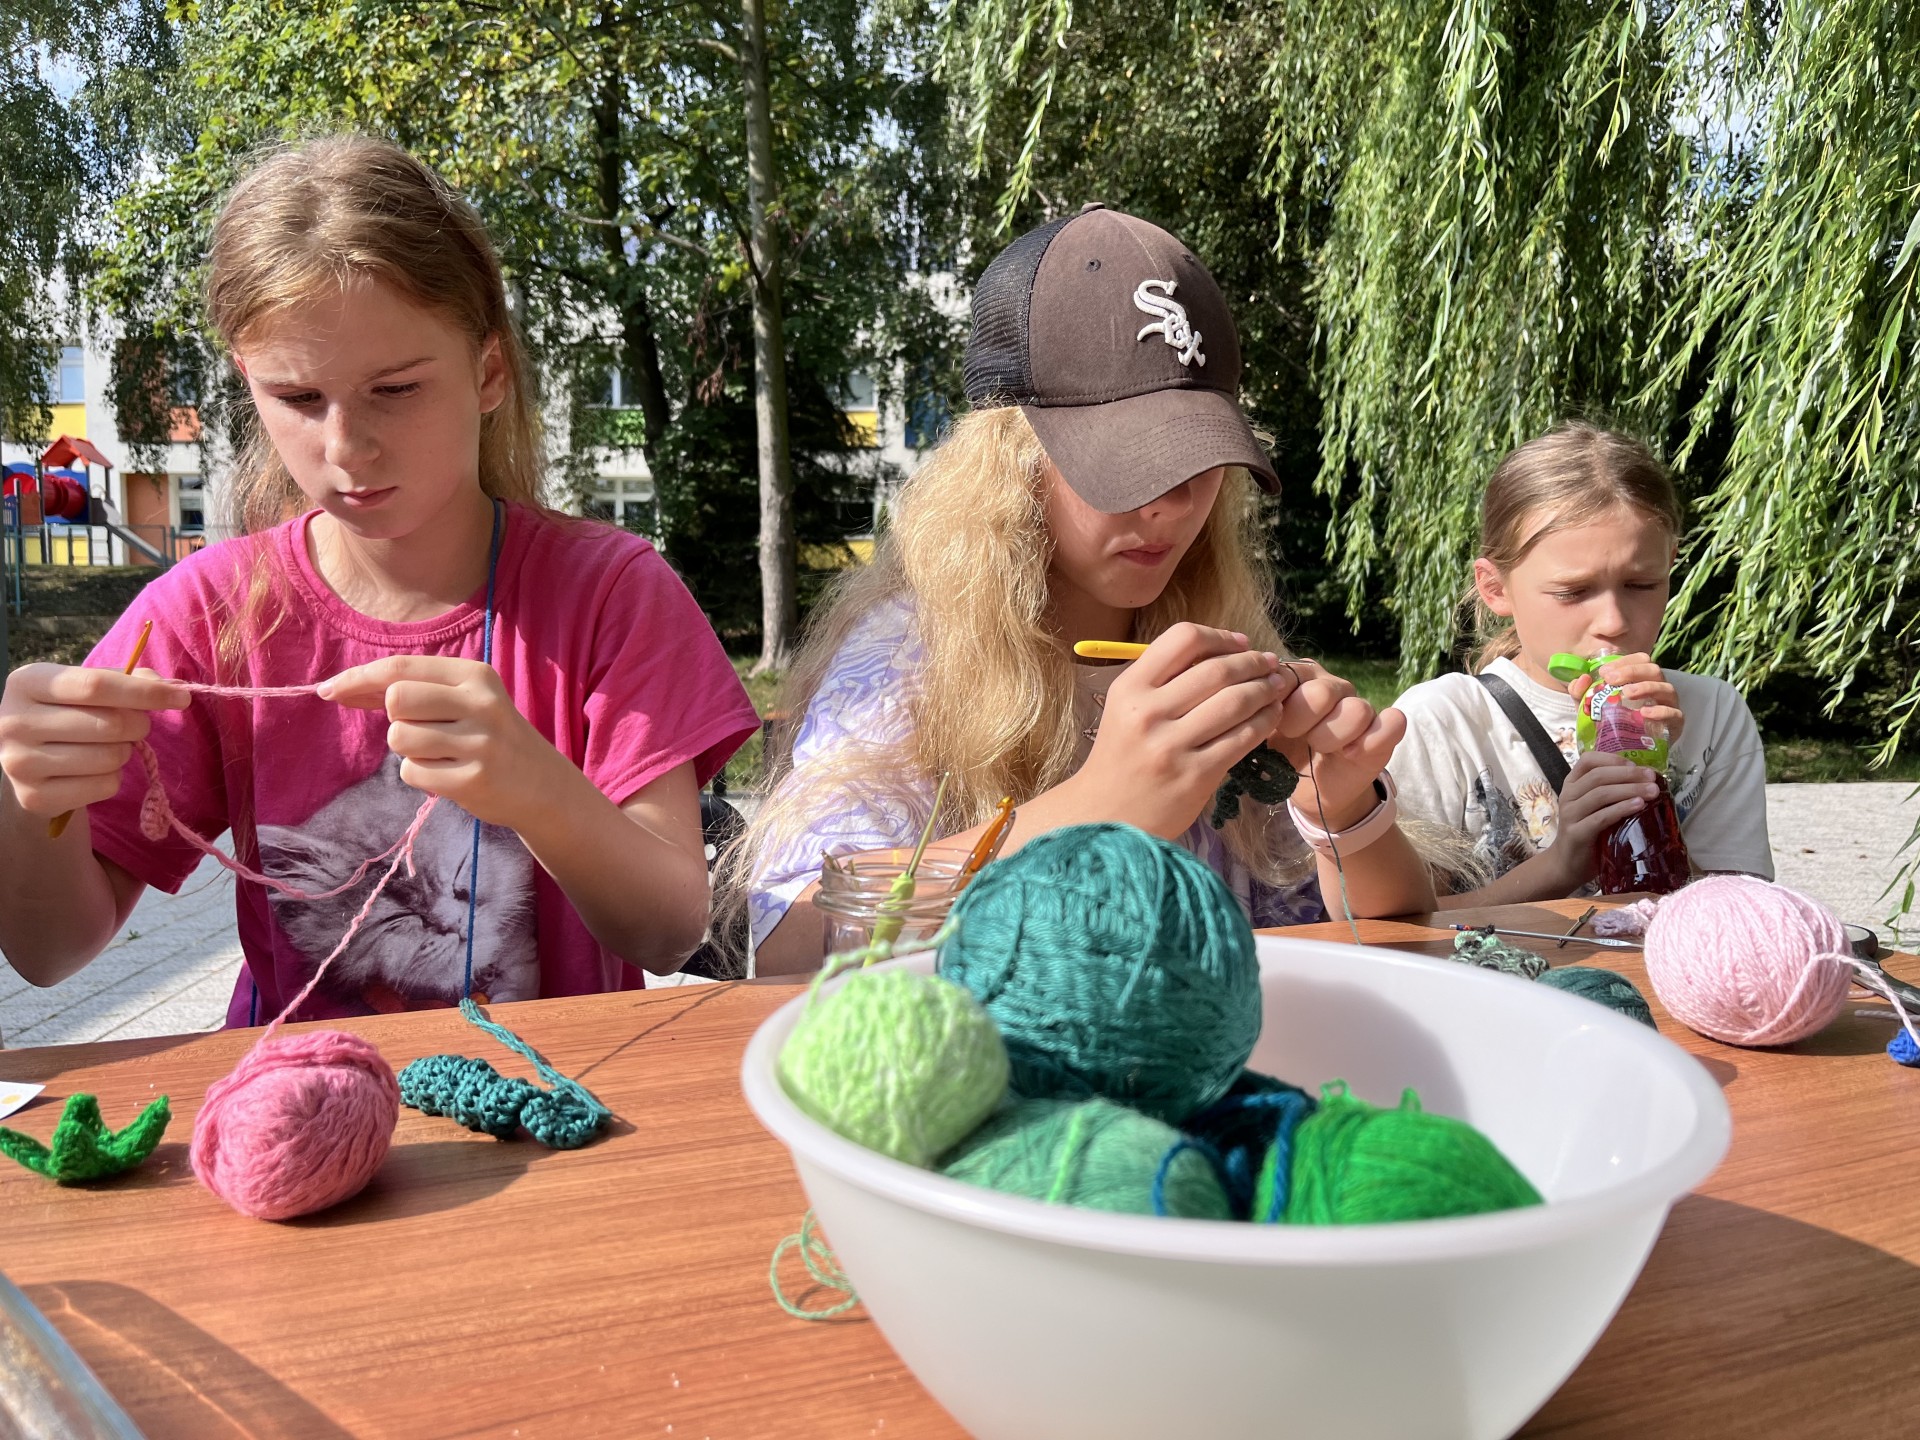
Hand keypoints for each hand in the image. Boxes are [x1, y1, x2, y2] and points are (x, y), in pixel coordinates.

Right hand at [0, 665, 188, 818]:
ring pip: (110, 758)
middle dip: (139, 725)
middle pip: (110, 724)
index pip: (97, 685)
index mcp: (26, 682)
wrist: (28, 757)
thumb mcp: (86, 687)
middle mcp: (13, 721)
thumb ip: (129, 680)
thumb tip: (172, 687)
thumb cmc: (67, 712)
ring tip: (108, 746)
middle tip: (136, 726)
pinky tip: (93, 770)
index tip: (181, 697)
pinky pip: (104, 786)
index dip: (146, 692)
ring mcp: (19, 763)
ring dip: (125, 752)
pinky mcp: (33, 797)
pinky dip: (113, 778)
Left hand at [319, 656, 557, 829]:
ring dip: (409, 751)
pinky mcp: (474, 779)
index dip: (358, 678)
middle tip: (424, 731)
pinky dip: (420, 776)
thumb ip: (413, 690)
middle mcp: (481, 703)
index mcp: (475, 675)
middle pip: (397, 701)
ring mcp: (480, 742)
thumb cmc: (490, 737)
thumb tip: (341, 689)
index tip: (328, 691)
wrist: (542, 784)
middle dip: (396, 719)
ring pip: (400, 739)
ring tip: (442, 755)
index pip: (401, 668)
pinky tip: (450, 775)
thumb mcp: (465, 700)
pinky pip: (412, 772)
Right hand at [1067, 623, 1291, 837]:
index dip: (1220, 637)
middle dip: (1252, 662)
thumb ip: (1165, 679)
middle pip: (1216, 669)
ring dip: (1265, 689)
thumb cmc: (1123, 756)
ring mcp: (1172, 746)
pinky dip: (1265, 722)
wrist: (1106, 816)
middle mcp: (1148, 713)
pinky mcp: (1196, 775)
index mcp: (1129, 688)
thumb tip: (1225, 650)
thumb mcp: (1127, 708)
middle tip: (1269, 663)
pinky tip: (1271, 716)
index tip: (1240, 644)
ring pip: (1235, 702)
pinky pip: (1243, 738)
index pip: (1183, 639)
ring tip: (1276, 686)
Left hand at [1268, 660, 1406, 829]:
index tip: (1268, 724)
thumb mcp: (1258, 734)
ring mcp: (1359, 706)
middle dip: (1301, 722)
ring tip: (1319, 749)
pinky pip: (1392, 723)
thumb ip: (1253, 711)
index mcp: (1296, 679)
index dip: (1275, 703)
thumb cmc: (1280, 756)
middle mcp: (1330, 685)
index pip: (1287, 674)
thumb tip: (1245, 695)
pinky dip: (1372, 740)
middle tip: (1293, 737)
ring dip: (1332, 737)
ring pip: (1355, 710)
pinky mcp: (1383, 731)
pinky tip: (1350, 754)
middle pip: (1322, 693)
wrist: (1309, 791)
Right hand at [1539, 749, 1660, 889]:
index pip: (1588, 760)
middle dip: (1628, 775)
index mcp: (1572, 784)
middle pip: (1598, 776)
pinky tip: (1638, 806)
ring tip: (1652, 792)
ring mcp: (1570, 815)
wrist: (1568, 864)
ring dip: (1629, 790)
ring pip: (1600, 794)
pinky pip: (1601, 817)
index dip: (1612, 759)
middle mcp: (1568, 795)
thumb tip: (1646, 780)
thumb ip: (1612, 793)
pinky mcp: (1576, 833)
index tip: (1636, 765)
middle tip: (1652, 778)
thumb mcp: (1597, 808)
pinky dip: (1621, 809)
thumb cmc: (1589, 833)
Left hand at [1569, 653, 1683, 745]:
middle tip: (1612, 680)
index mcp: (1641, 679)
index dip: (1625, 661)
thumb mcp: (1591, 707)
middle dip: (1632, 671)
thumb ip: (1582, 693)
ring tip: (1627, 693)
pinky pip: (1674, 713)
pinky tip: (1644, 713)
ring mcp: (1668, 704)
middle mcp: (1657, 688)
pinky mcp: (1675, 723)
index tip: (1604, 672)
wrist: (1624, 752)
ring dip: (1646, 687)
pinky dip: (1660, 711)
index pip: (1641, 660)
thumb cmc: (1612, 723)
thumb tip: (1581, 679)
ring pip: (1666, 688)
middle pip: (1654, 670)